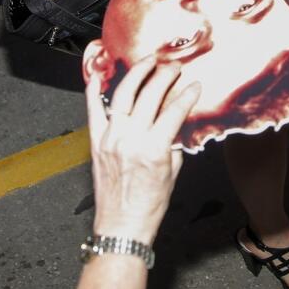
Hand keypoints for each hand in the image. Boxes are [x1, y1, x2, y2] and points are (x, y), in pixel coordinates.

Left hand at [85, 58, 200, 242]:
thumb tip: (179, 117)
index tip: (195, 85)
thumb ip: (175, 141)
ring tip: (148, 62)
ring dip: (137, 73)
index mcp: (153, 150)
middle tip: (175, 67)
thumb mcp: (173, 172)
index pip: (174, 111)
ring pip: (123, 95)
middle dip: (165, 76)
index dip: (187, 95)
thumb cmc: (149, 205)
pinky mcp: (95, 142)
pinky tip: (99, 73)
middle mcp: (130, 141)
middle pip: (150, 96)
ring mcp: (110, 139)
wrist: (122, 227)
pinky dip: (94, 90)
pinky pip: (93, 110)